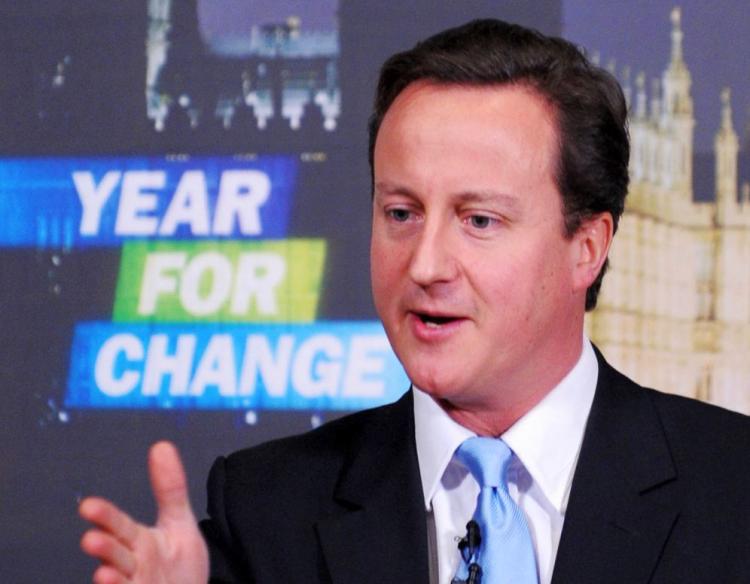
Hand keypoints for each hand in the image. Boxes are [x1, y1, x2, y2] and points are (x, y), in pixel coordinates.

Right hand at [79, 441, 208, 583]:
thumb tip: (161, 445)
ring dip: (109, 579)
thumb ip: (170, 489)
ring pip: (119, 582)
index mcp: (139, 542)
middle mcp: (132, 566)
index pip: (119, 526)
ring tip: (103, 574)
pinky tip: (113, 583)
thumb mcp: (179, 523)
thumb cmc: (180, 567)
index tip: (88, 506)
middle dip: (104, 547)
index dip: (105, 517)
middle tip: (91, 539)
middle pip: (116, 554)